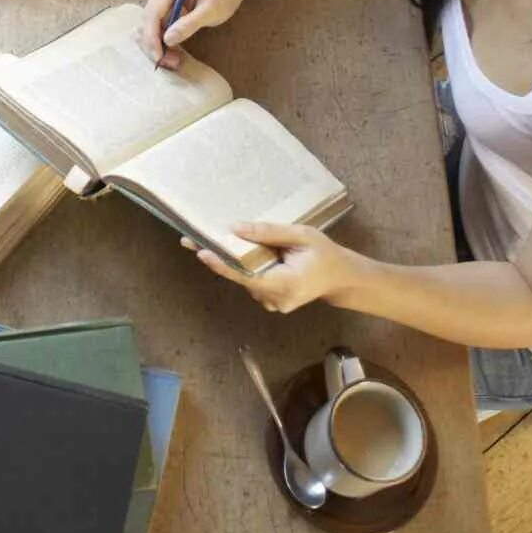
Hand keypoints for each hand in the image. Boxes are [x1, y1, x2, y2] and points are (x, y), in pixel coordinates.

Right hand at [136, 0, 260, 67]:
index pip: (153, 14)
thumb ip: (189, 24)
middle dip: (154, 45)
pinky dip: (161, 42)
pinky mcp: (161, 9)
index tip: (159, 57)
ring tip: (172, 61)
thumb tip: (167, 40)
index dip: (152, 37)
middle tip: (169, 63)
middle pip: (148, 22)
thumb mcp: (210, 11)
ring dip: (157, 46)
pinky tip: (171, 53)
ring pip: (149, 28)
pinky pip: (155, 28)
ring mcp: (157, 0)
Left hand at [186, 223, 361, 313]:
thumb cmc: (324, 254)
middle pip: (241, 277)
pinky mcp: (270, 301)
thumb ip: (269, 233)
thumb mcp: (302, 236)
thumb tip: (235, 228)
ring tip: (221, 241)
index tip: (202, 252)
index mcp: (286, 284)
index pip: (247, 275)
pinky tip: (248, 254)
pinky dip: (246, 268)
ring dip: (234, 261)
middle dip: (220, 257)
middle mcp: (275, 299)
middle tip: (191, 240)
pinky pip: (251, 282)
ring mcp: (272, 304)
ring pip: (245, 279)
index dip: (223, 265)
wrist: (341, 278)